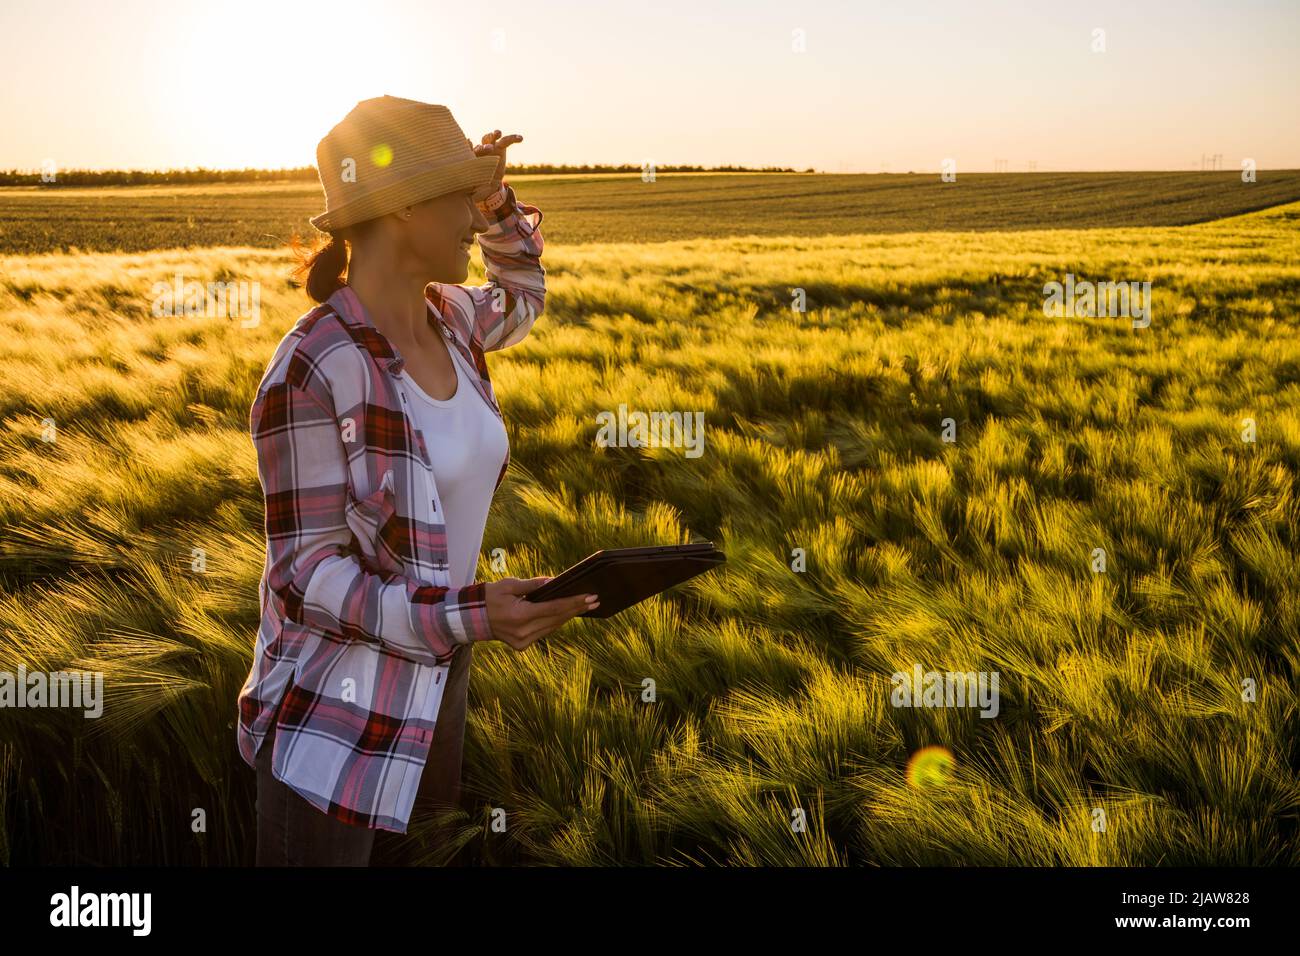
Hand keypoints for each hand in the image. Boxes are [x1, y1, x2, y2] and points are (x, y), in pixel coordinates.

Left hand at [470, 129, 522, 188]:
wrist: (487, 184)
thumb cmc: (477, 186)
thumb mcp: (473, 190)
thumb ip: (472, 191)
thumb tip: (472, 199)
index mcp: (472, 158)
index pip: (471, 151)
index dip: (472, 149)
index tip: (472, 146)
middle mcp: (480, 151)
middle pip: (482, 144)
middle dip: (485, 145)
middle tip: (489, 148)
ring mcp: (491, 147)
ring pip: (491, 138)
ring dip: (494, 134)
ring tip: (498, 133)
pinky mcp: (501, 147)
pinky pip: (507, 141)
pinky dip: (513, 138)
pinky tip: (520, 138)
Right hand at [481, 576, 597, 650]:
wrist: (472, 618)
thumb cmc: (490, 597)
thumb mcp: (509, 585)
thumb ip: (532, 584)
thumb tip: (553, 581)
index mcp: (520, 616)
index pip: (554, 609)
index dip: (573, 603)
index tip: (589, 597)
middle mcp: (523, 632)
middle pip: (557, 619)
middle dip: (576, 609)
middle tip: (595, 601)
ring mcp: (522, 642)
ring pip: (552, 628)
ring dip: (568, 616)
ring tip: (584, 606)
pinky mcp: (521, 646)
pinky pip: (544, 632)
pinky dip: (555, 622)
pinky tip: (566, 614)